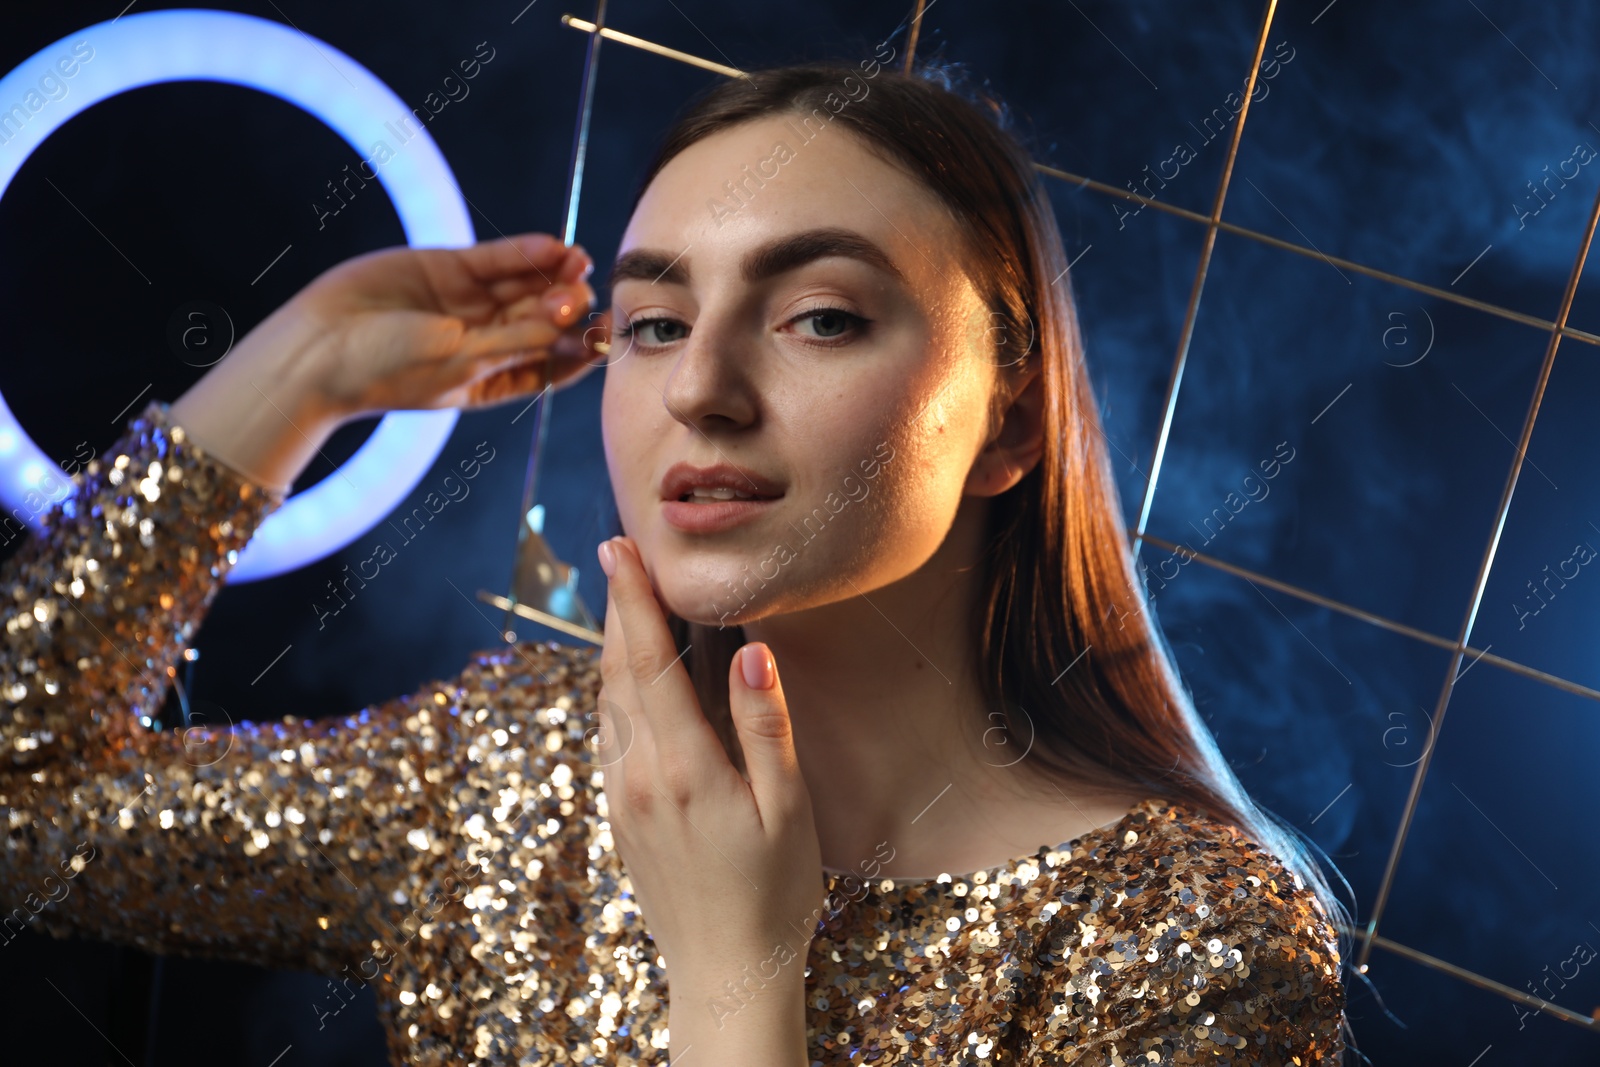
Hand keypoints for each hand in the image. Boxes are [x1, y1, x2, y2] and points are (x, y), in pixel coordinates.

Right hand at [171, 233, 610, 490]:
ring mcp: (468, 303)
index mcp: (494, 378)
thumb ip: (514, 341)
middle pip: (544, 319)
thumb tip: (569, 324)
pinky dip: (524, 253)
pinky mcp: (447, 269)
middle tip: (589, 293)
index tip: (606, 337)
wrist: (318, 347)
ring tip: (579, 262)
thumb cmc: (388, 373)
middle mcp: (486, 340)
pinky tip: (552, 246)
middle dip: (569, 306)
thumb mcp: (460, 363)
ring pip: (524, 286)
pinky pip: (496, 260)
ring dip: (554, 275)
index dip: (581, 350)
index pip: (553, 365)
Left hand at [594, 535, 821, 1057]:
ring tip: (621, 601)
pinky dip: (614, 690)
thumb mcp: (787, 810)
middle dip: (616, 609)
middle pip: (617, 672)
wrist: (726, 974)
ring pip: (606, 702)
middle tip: (618, 553)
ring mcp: (622, 798)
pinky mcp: (621, 817)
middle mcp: (638, 776)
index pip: (647, 662)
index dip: (632, 600)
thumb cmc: (773, 893)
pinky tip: (627, 679)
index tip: (620, 548)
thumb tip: (753, 651)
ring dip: (611, 647)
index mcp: (681, 766)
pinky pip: (609, 735)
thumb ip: (766, 727)